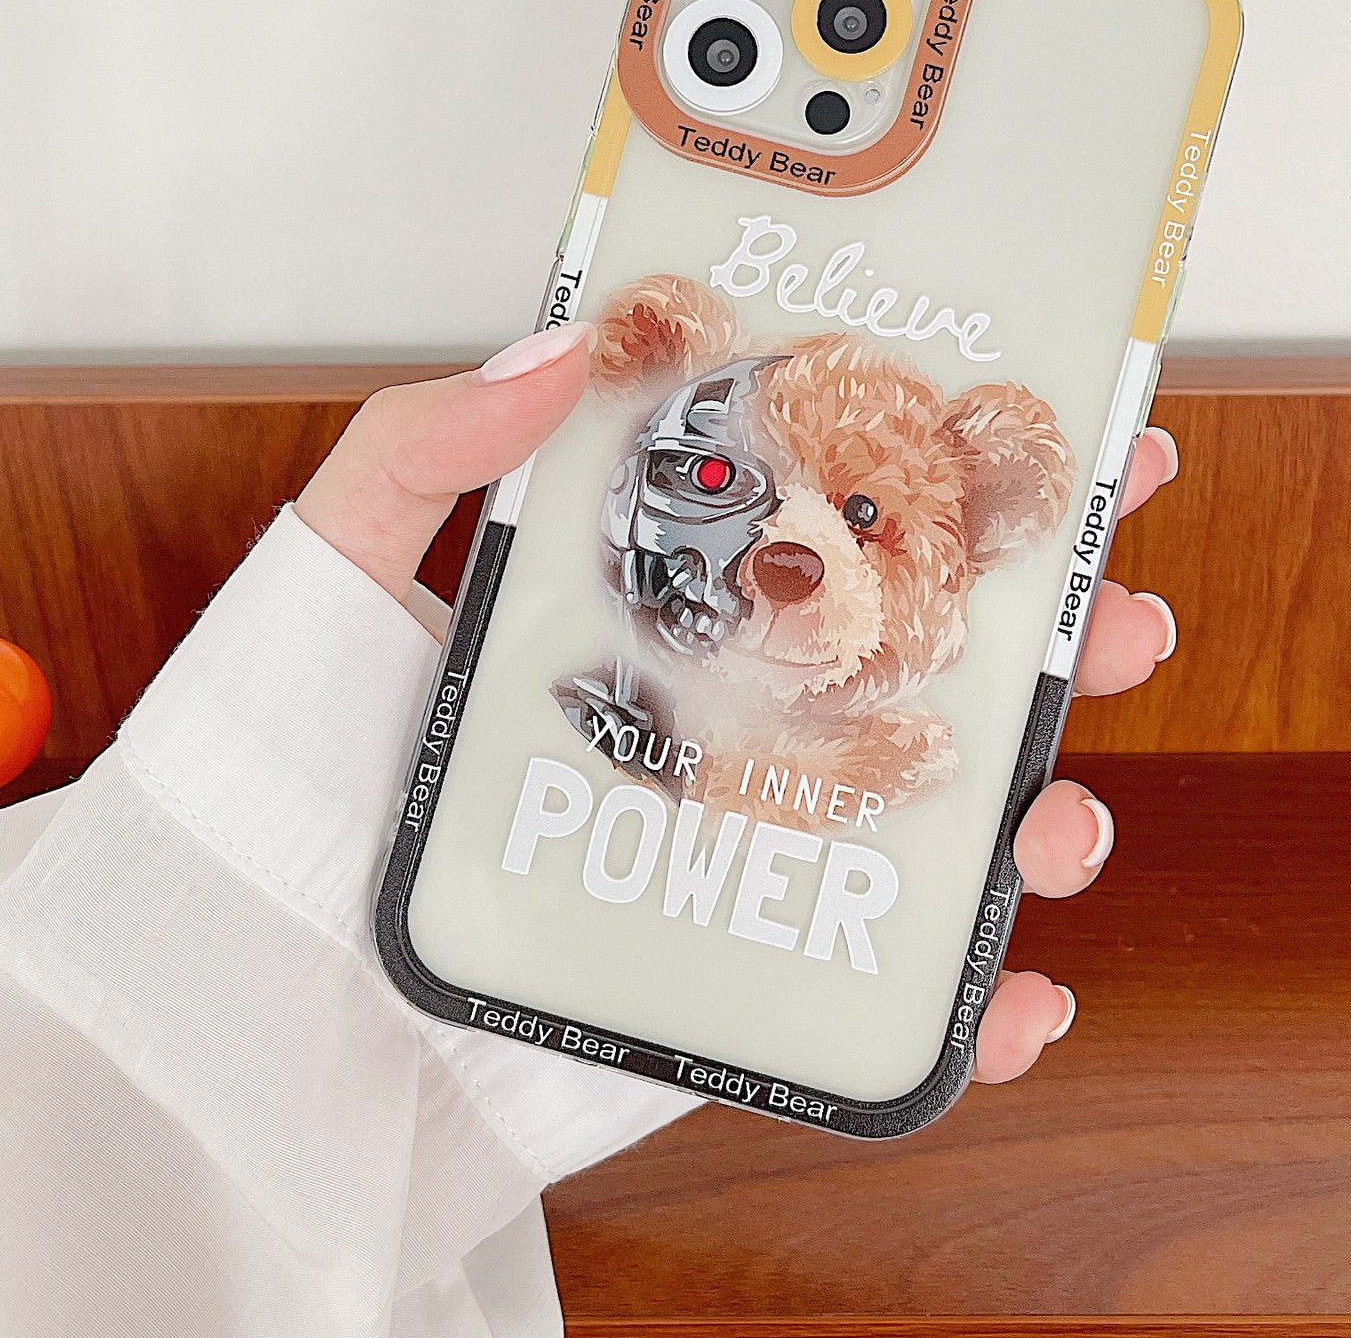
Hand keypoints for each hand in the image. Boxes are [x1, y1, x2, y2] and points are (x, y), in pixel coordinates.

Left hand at [295, 323, 1179, 1088]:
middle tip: (1117, 605)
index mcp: (655, 604)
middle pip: (919, 664)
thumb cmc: (274, 766)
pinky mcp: (725, 984)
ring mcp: (733, 852)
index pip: (828, 517)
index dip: (948, 469)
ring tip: (1064, 813)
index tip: (1047, 421)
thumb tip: (561, 340)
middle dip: (1047, 633)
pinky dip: (970, 1011)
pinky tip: (1016, 993)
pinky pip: (874, 1002)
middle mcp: (715, 719)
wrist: (233, 992)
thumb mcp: (333, 562)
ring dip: (1038, 814)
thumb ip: (430, 440)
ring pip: (929, 825)